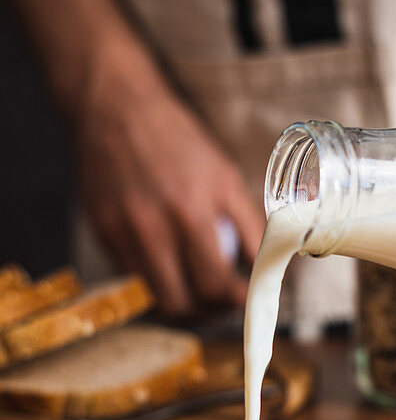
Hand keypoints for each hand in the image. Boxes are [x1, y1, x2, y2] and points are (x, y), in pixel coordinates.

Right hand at [76, 59, 264, 315]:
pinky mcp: (103, 234)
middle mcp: (153, 228)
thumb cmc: (180, 141)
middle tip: (226, 301)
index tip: (249, 298)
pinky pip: (135, 276)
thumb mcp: (225, 176)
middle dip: (211, 310)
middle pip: (184, 302)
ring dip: (185, 302)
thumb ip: (248, 225)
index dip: (238, 301)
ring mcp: (123, 234)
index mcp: (191, 212)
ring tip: (202, 290)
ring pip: (157, 296)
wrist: (117, 109)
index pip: (217, 284)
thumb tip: (269, 266)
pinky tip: (171, 263)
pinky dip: (157, 278)